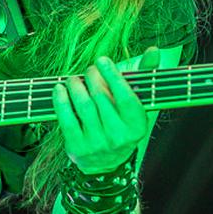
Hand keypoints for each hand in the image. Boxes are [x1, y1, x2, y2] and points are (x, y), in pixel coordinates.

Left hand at [53, 46, 162, 173]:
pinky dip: (60, 100)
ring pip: (83, 105)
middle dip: (92, 77)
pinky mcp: (77, 147)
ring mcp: (97, 143)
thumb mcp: (137, 106)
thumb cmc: (123, 125)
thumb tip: (153, 50)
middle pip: (100, 96)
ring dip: (75, 86)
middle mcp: (118, 136)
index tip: (102, 60)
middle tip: (89, 70)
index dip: (112, 75)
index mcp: (137, 125)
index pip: (124, 95)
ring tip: (74, 79)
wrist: (106, 163)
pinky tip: (59, 89)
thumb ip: (144, 77)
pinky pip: (66, 118)